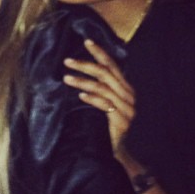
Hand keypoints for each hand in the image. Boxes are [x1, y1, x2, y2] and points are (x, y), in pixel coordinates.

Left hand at [63, 39, 134, 153]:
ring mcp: (127, 109)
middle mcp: (128, 96)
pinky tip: (81, 96)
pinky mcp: (122, 121)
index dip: (100, 52)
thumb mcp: (106, 104)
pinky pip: (106, 105)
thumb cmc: (108, 125)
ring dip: (83, 81)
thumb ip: (101, 89)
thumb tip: (81, 72)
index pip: (112, 65)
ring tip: (66, 78)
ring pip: (103, 88)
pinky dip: (93, 98)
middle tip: (67, 61)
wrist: (119, 152)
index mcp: (125, 88)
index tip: (86, 41)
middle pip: (106, 73)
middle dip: (85, 65)